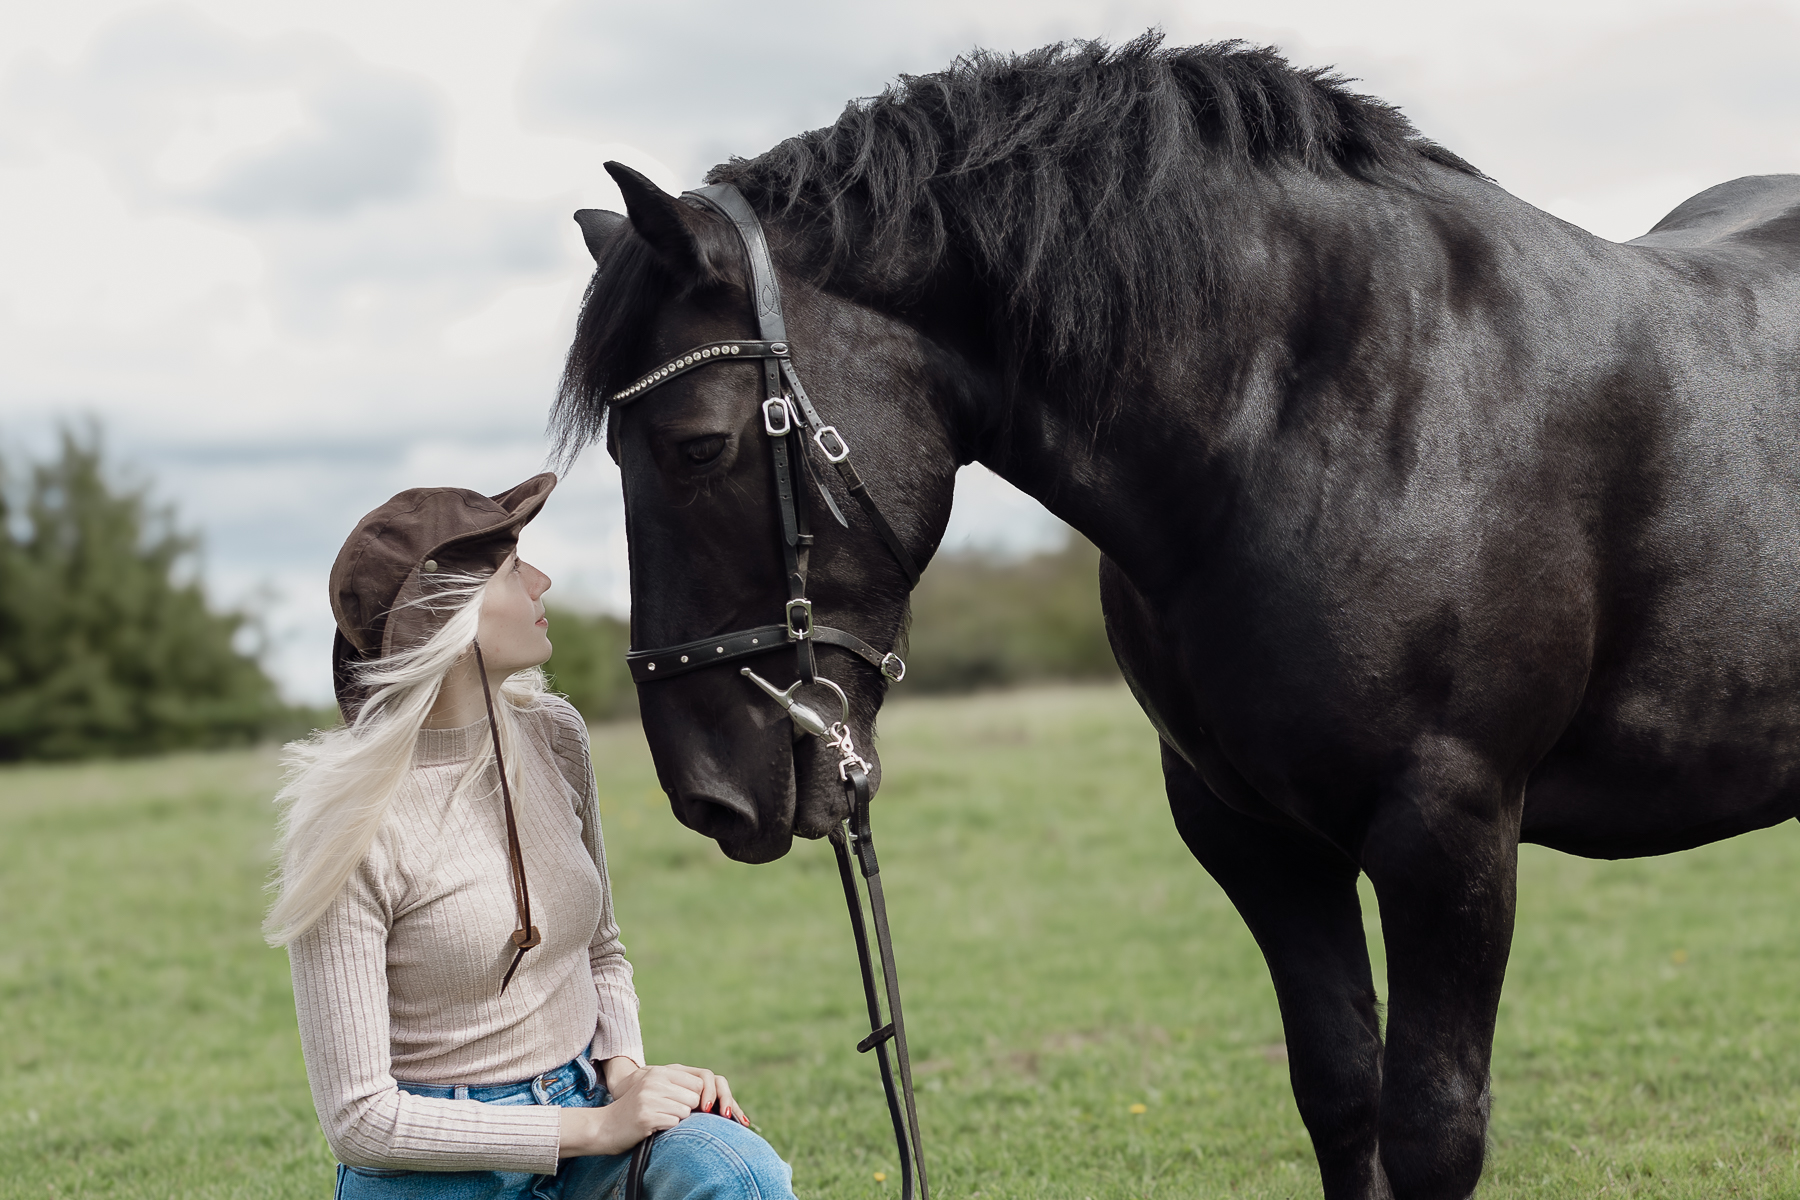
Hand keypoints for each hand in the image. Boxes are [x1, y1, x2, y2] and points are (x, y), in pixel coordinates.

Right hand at [558, 1063, 748, 1157]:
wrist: (604, 1128)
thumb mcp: (654, 1090)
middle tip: (668, 1114)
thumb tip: (709, 1095)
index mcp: (658, 1072)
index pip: (698, 1082)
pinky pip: (673, 1123)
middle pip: (694, 1098)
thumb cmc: (635, 1112)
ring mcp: (650, 1098)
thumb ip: (677, 1087)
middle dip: (687, 1110)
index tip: (690, 1108)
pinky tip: (651, 1127)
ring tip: (658, 1120)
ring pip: (685, 1111)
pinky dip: (666, 1128)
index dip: (698, 1098)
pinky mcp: (646, 1116)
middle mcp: (654, 1081)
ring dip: (675, 1119)